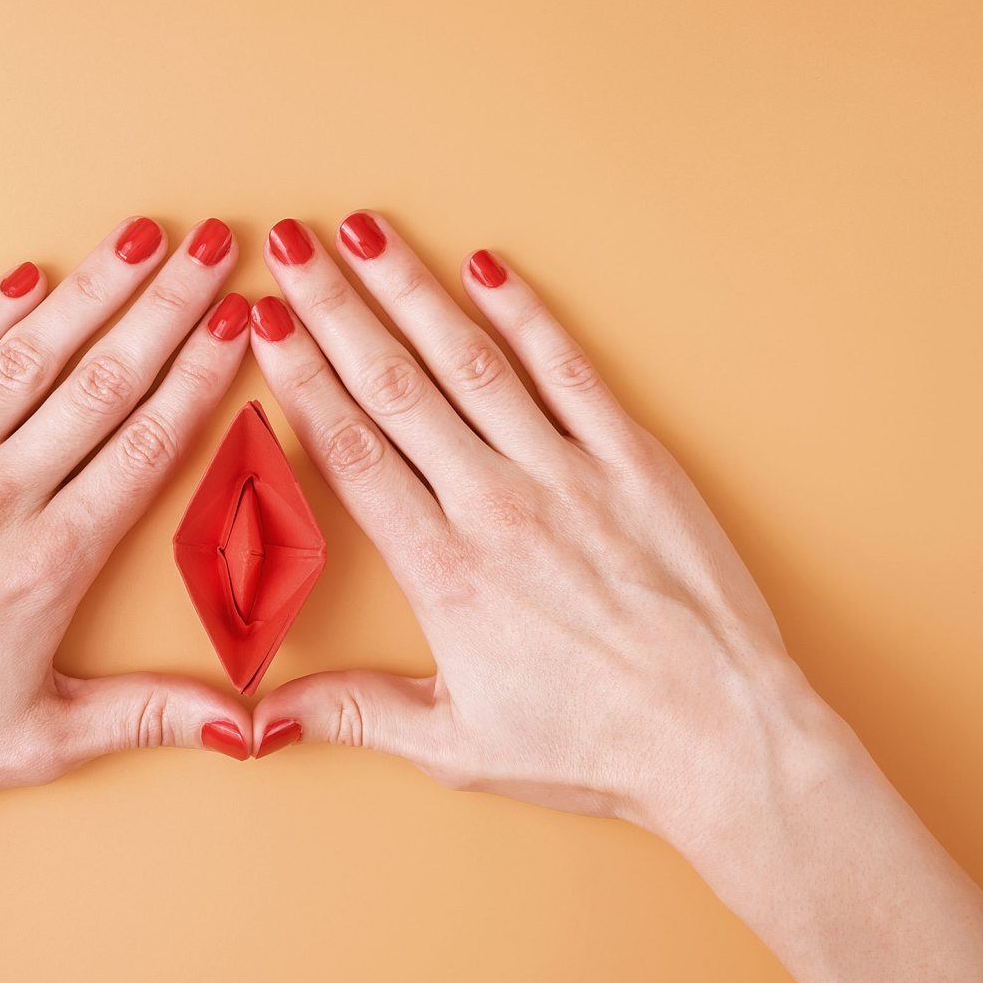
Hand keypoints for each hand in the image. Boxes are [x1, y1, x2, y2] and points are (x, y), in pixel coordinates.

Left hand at [0, 215, 256, 853]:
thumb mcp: (47, 740)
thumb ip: (156, 715)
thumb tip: (250, 728)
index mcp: (51, 563)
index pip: (148, 442)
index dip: (200, 373)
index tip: (240, 321)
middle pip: (102, 381)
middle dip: (167, 305)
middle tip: (215, 246)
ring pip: (25, 358)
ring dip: (91, 291)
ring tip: (142, 238)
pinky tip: (27, 278)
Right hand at [247, 213, 852, 848]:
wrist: (724, 739)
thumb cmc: (597, 750)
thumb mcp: (457, 747)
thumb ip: (352, 713)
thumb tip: (257, 718)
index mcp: (445, 573)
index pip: (351, 451)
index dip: (299, 378)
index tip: (263, 324)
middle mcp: (498, 507)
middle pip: (395, 387)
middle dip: (333, 307)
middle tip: (288, 243)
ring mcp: (571, 475)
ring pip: (471, 362)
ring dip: (412, 290)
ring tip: (364, 232)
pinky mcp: (637, 462)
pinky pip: (570, 371)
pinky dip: (527, 316)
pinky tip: (488, 267)